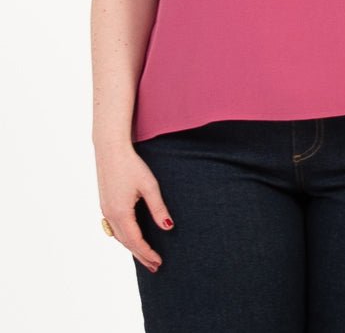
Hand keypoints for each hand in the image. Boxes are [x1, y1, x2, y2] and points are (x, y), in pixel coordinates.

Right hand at [94, 142, 174, 272]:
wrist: (110, 148)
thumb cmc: (131, 165)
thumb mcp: (149, 186)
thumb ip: (158, 208)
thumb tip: (168, 227)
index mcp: (120, 213)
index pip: (135, 241)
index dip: (147, 253)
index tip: (158, 262)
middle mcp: (110, 214)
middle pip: (126, 243)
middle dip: (141, 255)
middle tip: (155, 267)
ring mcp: (105, 209)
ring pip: (119, 236)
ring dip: (132, 248)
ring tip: (145, 257)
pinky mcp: (105, 203)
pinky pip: (114, 228)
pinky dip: (124, 238)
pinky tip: (131, 238)